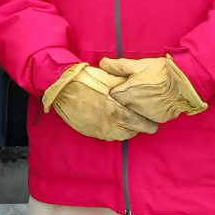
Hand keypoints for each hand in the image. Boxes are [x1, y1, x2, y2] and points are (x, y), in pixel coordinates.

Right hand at [42, 62, 159, 140]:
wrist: (60, 88)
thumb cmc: (85, 80)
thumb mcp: (108, 78)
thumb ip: (124, 85)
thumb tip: (137, 88)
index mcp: (115, 111)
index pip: (138, 123)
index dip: (148, 125)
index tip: (154, 124)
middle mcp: (108, 125)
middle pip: (130, 132)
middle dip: (139, 128)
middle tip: (143, 123)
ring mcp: (97, 130)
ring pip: (118, 136)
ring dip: (126, 131)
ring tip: (128, 124)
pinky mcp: (88, 132)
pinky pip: (106, 135)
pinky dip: (113, 131)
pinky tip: (112, 123)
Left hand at [99, 55, 207, 123]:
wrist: (186, 82)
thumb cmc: (160, 71)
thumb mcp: (137, 65)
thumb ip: (118, 66)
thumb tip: (102, 64)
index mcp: (128, 95)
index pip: (112, 97)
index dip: (113, 91)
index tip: (116, 86)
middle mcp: (136, 108)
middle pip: (123, 107)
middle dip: (123, 100)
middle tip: (130, 90)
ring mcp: (148, 115)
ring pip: (136, 113)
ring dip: (136, 106)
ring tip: (142, 95)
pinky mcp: (160, 119)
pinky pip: (149, 116)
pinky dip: (148, 111)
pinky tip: (152, 101)